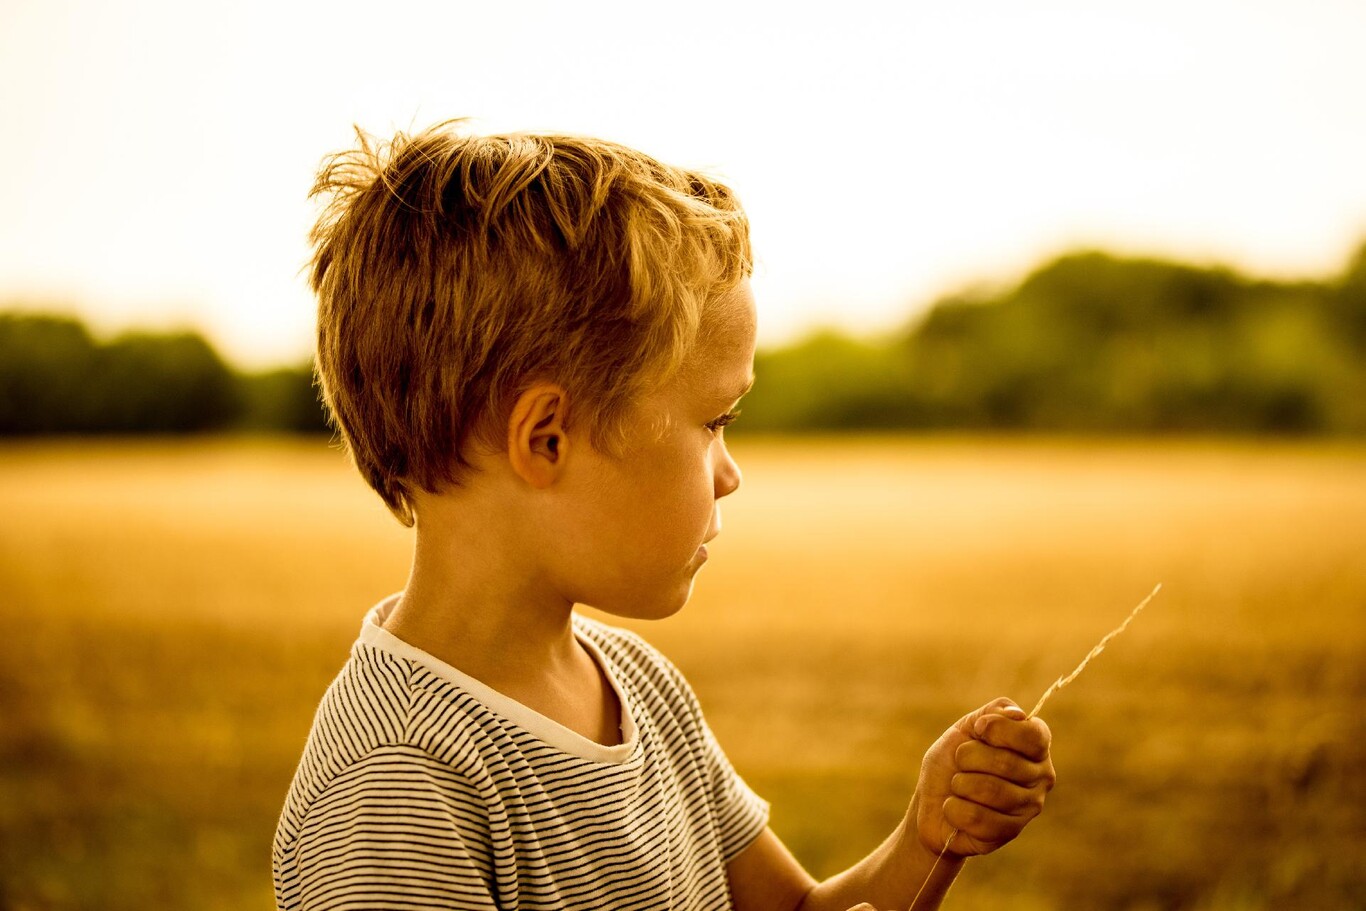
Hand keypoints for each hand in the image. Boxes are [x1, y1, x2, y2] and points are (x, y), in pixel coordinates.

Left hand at [911, 696, 1054, 856]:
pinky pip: (978, 818)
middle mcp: (1042, 776)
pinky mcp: (1011, 832)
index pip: (1034, 735)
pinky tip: (954, 808)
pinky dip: (954, 809)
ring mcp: (1030, 806)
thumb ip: (993, 712)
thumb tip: (1019, 715)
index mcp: (1036, 746)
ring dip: (959, 784)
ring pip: (991, 791)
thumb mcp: (966, 727)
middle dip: (967, 757)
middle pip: (1005, 762)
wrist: (932, 802)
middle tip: (959, 761)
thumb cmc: (952, 761)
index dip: (1000, 730)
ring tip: (956, 785)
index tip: (977, 728)